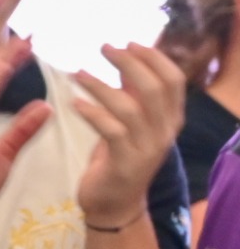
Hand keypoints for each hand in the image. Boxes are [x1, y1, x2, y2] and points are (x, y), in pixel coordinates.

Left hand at [71, 41, 182, 228]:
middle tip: (103, 48)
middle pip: (154, 88)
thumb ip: (132, 95)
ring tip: (77, 73)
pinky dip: (92, 113)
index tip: (129, 42)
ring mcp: (146, 148)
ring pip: (130, 107)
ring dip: (101, 85)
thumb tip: (127, 59)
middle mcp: (164, 132)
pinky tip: (74, 103)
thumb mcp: (130, 123)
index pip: (173, 79)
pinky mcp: (124, 163)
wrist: (113, 205)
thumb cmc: (118, 158)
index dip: (153, 58)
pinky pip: (111, 131)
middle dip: (129, 63)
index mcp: (170, 119)